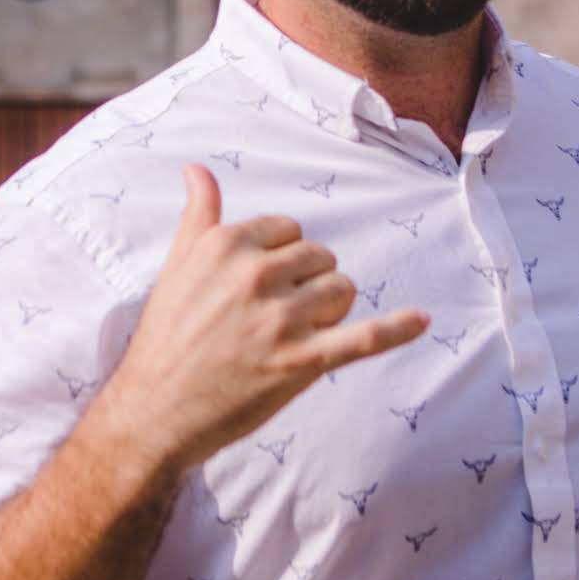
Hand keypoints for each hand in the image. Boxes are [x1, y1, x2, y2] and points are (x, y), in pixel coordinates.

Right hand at [101, 165, 428, 479]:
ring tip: (295, 335)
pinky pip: (364, 337)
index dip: (282, 258)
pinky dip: (397, 328)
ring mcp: (282, 319)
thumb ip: (198, 214)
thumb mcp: (177, 266)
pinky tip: (422, 320)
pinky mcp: (303, 361)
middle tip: (274, 316)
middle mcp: (256, 274)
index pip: (289, 230)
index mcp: (227, 245)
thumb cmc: (166, 337)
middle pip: (320, 258)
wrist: (156, 409)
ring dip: (330, 310)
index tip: (263, 285)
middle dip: (308, 282)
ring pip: (342, 290)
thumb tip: (197, 169)